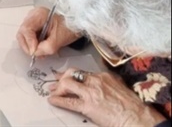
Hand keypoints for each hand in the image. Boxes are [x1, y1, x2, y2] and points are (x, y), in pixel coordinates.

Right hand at [16, 8, 78, 57]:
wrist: (75, 26)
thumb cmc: (69, 28)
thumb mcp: (59, 40)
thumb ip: (46, 47)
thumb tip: (35, 53)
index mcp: (39, 14)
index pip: (27, 28)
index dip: (29, 42)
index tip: (34, 52)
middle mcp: (33, 16)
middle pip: (22, 32)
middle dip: (27, 45)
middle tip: (35, 54)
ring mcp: (32, 21)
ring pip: (24, 36)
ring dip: (30, 47)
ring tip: (40, 54)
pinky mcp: (34, 27)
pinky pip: (28, 37)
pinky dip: (33, 45)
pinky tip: (40, 50)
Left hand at [49, 69, 165, 126]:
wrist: (138, 118)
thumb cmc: (133, 106)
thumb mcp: (120, 86)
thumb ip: (109, 82)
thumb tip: (103, 83)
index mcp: (103, 76)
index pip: (82, 71)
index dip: (71, 74)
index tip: (66, 75)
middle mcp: (95, 81)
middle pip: (72, 73)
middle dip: (61, 77)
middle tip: (55, 81)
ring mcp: (90, 93)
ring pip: (67, 84)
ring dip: (58, 88)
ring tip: (52, 91)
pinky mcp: (88, 106)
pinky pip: (69, 101)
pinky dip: (58, 101)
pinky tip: (52, 101)